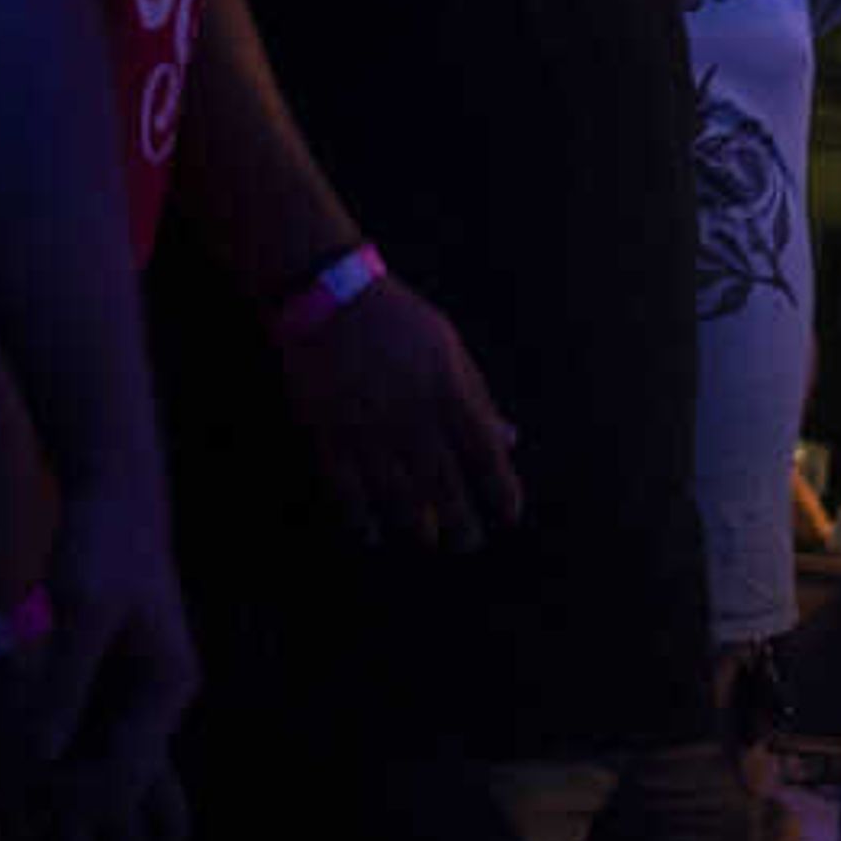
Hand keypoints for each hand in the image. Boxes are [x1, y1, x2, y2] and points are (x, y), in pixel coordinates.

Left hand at [0, 466, 195, 840]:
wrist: (112, 491)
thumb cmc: (104, 541)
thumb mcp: (82, 609)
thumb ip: (65, 684)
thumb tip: (42, 757)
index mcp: (167, 686)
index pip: (126, 774)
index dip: (74, 791)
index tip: (22, 780)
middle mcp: (158, 699)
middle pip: (110, 777)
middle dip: (59, 787)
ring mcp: (134, 692)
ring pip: (90, 758)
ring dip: (47, 768)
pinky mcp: (108, 678)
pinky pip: (77, 729)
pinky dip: (44, 738)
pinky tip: (4, 739)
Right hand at [280, 274, 525, 555]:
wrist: (331, 298)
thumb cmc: (399, 322)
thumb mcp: (449, 348)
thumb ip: (479, 396)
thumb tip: (511, 440)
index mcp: (447, 388)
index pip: (485, 453)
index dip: (501, 490)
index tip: (509, 515)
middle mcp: (412, 415)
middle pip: (444, 485)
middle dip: (461, 522)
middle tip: (468, 542)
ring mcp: (369, 428)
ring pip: (398, 496)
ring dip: (417, 523)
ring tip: (428, 536)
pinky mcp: (330, 435)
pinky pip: (348, 491)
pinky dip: (362, 517)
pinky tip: (373, 531)